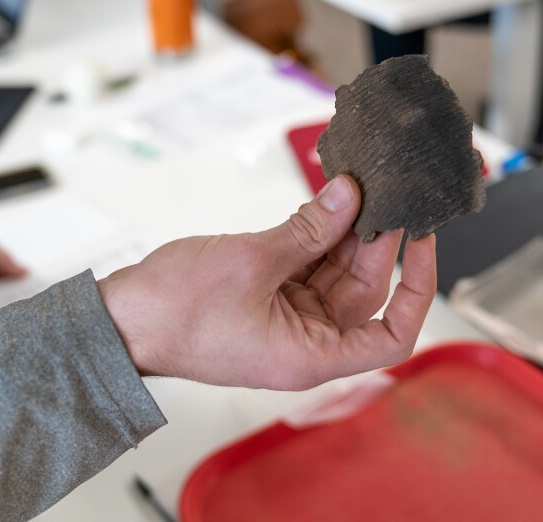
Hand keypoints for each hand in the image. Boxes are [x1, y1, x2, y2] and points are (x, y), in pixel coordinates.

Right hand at [98, 175, 436, 390]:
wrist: (121, 319)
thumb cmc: (175, 311)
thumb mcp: (253, 260)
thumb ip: (310, 227)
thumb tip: (351, 195)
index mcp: (309, 354)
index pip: (391, 338)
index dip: (417, 292)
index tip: (421, 246)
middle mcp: (305, 341)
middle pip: (363, 292)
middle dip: (374, 241)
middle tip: (381, 193)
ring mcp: (286, 318)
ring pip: (335, 273)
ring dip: (344, 232)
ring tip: (353, 188)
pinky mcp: (267, 297)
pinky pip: (306, 264)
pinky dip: (315, 234)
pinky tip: (322, 201)